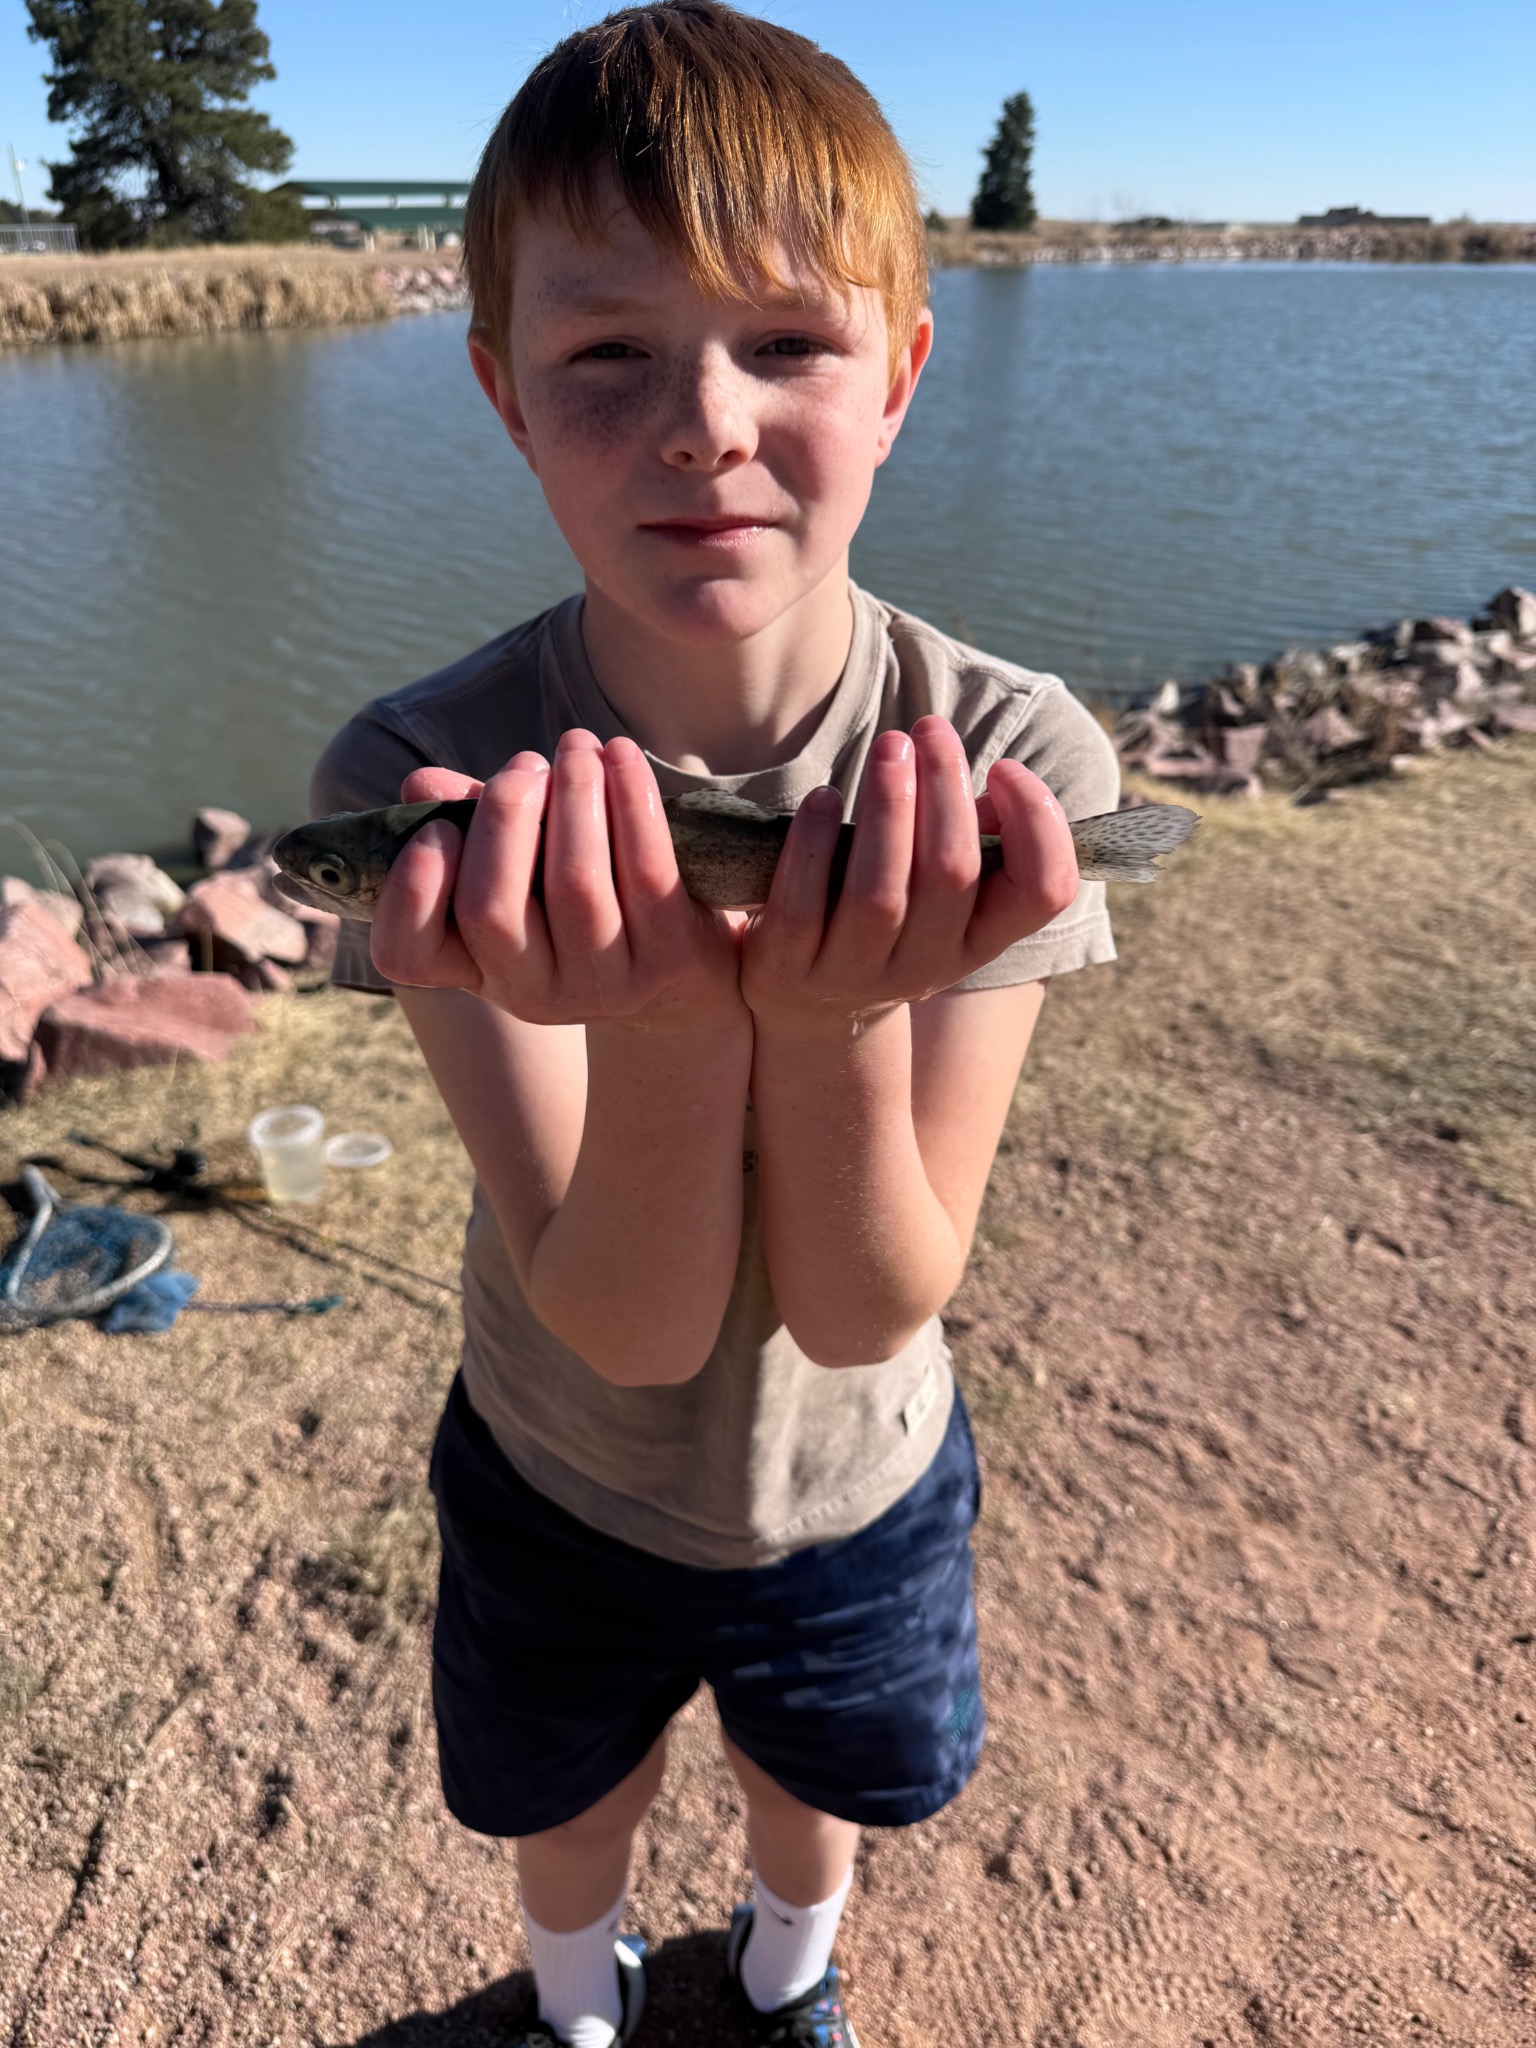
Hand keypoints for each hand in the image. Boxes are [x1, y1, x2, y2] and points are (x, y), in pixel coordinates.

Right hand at [370, 730, 746, 1032]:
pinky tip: (620, 755)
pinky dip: (630, 798)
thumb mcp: (520, 867)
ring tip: (577, 746)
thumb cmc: (582, 896)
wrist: (689, 970)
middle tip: (526, 764)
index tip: (438, 827)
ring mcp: (603, 985)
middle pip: (492, 909)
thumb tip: (422, 784)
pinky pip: (645, 869)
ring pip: (574, 884)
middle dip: (504, 817)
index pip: (408, 954)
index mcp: (477, 969)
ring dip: (573, 794)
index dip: (411, 890)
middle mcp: (532, 993)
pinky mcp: (668, 959)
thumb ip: (467, 825)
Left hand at [740, 715, 1078, 1034]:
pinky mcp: (789, 967)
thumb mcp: (946, 895)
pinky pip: (803, 905)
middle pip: (952, 874)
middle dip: (945, 787)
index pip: (1044, 892)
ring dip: (887, 806)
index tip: (1004, 769)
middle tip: (930, 728)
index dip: (1038, 823)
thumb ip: (975, 840)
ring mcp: (855, 973)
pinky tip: (823, 798)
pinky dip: (814, 843)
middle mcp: (926, 964)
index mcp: (980, 939)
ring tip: (890, 747)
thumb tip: (1003, 783)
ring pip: (881, 892)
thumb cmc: (891, 915)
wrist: (811, 1002)